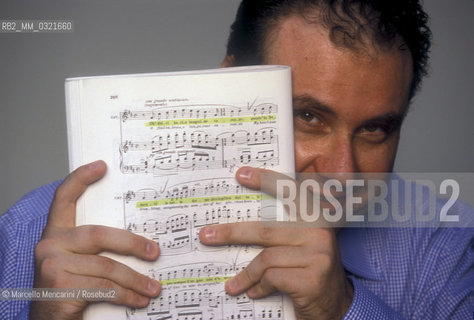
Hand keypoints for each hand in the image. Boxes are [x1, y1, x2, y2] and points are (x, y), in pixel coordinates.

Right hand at [30, 161, 160, 319]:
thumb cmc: (69, 287)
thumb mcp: (77, 261)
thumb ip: (94, 247)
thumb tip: (141, 241)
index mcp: (55, 234)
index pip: (63, 198)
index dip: (80, 179)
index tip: (101, 166)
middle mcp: (50, 245)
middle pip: (98, 235)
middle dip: (132, 244)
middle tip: (155, 252)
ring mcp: (52, 265)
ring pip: (106, 266)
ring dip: (135, 279)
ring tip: (154, 287)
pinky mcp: (60, 286)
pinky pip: (104, 287)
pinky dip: (127, 294)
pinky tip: (140, 299)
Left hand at [199, 166, 352, 319]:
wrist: (335, 307)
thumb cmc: (309, 272)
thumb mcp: (302, 245)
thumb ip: (283, 230)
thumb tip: (240, 222)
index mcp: (316, 218)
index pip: (291, 192)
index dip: (267, 180)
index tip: (241, 174)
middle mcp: (320, 233)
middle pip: (266, 229)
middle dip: (231, 233)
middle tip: (206, 235)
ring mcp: (318, 256)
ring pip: (266, 258)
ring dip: (245, 274)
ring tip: (233, 285)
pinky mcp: (312, 280)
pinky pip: (272, 278)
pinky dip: (258, 287)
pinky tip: (254, 293)